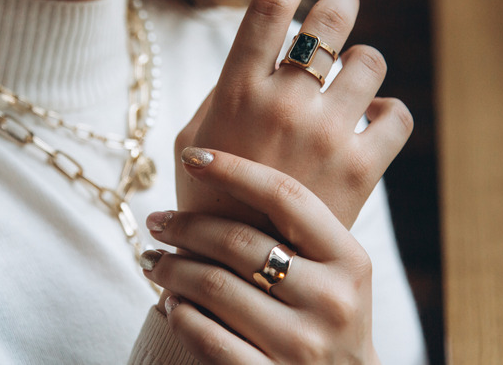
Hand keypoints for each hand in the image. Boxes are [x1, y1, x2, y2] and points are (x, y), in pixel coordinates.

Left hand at [143, 149, 380, 363]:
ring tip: (153, 261)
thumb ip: (297, 230)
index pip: (286, 195)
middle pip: (238, 241)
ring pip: (214, 287)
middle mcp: (331, 300)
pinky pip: (206, 337)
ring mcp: (301, 345)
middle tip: (157, 221)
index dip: (234, 168)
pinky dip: (179, 314)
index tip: (192, 157)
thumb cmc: (329, 316)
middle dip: (184, 226)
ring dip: (171, 269)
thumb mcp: (337, 271)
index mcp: (350, 260)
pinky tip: (170, 303)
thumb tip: (221, 171)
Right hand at [175, 0, 412, 229]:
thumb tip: (259, 55)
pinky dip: (389, 109)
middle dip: (340, 3)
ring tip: (350, 79)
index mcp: (237, 91)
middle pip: (330, 20)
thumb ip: (224, 91)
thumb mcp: (194, 137)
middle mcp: (283, 104)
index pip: (269, 6)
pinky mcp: (361, 168)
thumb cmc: (208, 198)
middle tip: (339, 8)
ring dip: (362, 61)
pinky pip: (398, 113)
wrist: (238, 268)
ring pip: (369, 61)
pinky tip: (372, 116)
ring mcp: (326, 135)